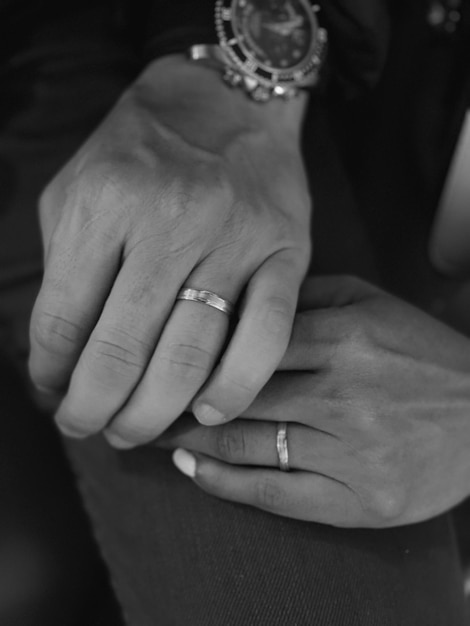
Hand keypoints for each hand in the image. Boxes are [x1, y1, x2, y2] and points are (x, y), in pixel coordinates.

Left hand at [29, 55, 310, 445]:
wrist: (228, 103)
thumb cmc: (142, 151)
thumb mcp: (77, 188)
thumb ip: (63, 268)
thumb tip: (55, 356)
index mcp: (104, 203)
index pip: (63, 318)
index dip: (50, 372)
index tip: (50, 393)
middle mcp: (169, 222)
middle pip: (121, 349)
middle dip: (94, 409)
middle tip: (88, 427)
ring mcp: (234, 239)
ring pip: (189, 354)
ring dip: (153, 412)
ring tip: (133, 431)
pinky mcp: (285, 253)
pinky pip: (265, 337)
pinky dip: (235, 387)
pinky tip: (208, 412)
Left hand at [158, 276, 469, 527]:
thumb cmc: (421, 353)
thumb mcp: (373, 303)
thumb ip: (308, 295)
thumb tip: (239, 302)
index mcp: (346, 337)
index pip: (245, 342)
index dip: (193, 351)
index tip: (158, 353)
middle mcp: (345, 395)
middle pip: (235, 395)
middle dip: (178, 397)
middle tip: (140, 395)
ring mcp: (352, 452)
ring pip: (246, 444)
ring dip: (189, 439)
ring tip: (155, 430)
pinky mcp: (360, 501)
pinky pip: (274, 494)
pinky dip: (223, 483)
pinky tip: (193, 470)